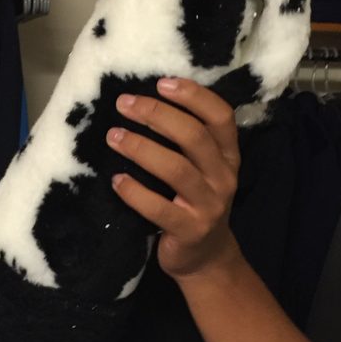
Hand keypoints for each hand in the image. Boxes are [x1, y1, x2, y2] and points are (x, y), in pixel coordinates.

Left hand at [106, 77, 240, 279]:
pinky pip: (159, 208)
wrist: (205, 258)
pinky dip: (135, 192)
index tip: (161, 83)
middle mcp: (223, 177)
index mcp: (227, 156)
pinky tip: (116, 180)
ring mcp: (209, 206)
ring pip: (176, 169)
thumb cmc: (193, 203)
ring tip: (113, 137)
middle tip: (124, 104)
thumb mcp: (202, 170)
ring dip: (140, 148)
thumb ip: (186, 142)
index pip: (220, 117)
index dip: (193, 96)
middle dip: (156, 115)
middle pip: (194, 137)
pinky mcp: (189, 231)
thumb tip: (143, 103)